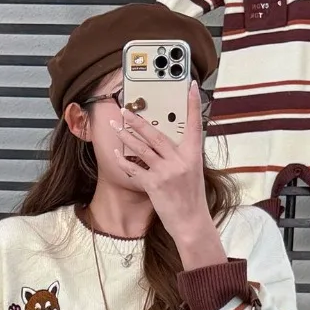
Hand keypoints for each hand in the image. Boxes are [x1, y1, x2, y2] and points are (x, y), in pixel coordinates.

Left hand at [111, 84, 225, 268]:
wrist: (191, 222)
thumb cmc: (191, 198)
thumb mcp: (192, 172)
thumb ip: (181, 156)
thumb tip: (166, 143)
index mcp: (193, 155)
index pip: (195, 124)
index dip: (193, 104)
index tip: (190, 86)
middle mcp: (180, 161)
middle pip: (156, 134)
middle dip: (138, 121)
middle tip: (125, 110)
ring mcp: (167, 172)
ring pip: (142, 148)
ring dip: (126, 136)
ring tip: (115, 126)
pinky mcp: (154, 184)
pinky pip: (134, 168)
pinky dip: (123, 160)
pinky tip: (115, 153)